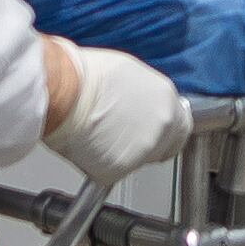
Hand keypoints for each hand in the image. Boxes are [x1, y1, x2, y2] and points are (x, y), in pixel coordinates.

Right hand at [39, 38, 191, 186]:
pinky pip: (112, 172)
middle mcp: (162, 126)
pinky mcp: (120, 168)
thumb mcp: (129, 73)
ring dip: (122, 154)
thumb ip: (145, 94)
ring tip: (98, 136)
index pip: (181, 128)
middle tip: (121, 139)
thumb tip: (142, 103)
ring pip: (137, 161)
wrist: (63, 92)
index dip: (167, 134)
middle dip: (146, 147)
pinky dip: (101, 165)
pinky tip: (88, 147)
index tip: (157, 136)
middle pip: (162, 147)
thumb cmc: (85, 76)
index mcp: (166, 98)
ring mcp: (143, 149)